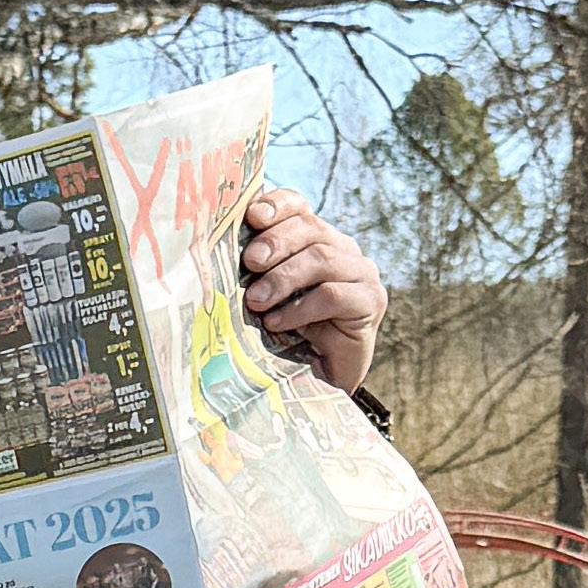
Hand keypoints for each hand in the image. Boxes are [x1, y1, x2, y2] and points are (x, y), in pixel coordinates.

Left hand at [241, 187, 388, 397]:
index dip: (276, 205)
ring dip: (283, 279)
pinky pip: (333, 295)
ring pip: (321, 259)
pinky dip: (300, 308)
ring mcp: (361, 273)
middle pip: (310, 228)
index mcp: (315, 238)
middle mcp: (343, 248)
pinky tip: (276, 323)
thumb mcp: (265, 295)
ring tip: (255, 301)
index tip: (251, 216)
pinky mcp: (371, 301)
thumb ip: (253, 269)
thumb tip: (216, 246)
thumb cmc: (284, 335)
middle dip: (275, 243)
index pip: (298, 206)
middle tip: (249, 263)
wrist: (317, 381)